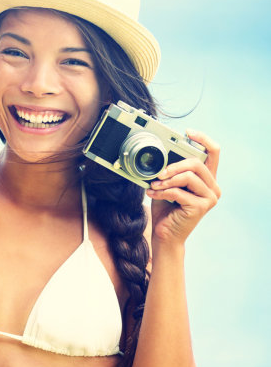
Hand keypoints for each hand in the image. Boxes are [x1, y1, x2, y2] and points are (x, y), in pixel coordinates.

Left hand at [146, 130, 220, 246]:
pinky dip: (162, 192)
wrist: (165, 234)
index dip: (203, 139)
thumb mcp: (168, 184)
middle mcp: (213, 187)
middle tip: (159, 173)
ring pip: (188, 176)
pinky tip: (153, 194)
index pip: (213, 152)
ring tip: (154, 185)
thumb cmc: (165, 208)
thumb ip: (171, 170)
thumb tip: (159, 154)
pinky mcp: (201, 207)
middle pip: (197, 163)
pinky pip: (179, 192)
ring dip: (166, 180)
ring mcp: (210, 198)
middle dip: (174, 165)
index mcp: (207, 179)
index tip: (188, 132)